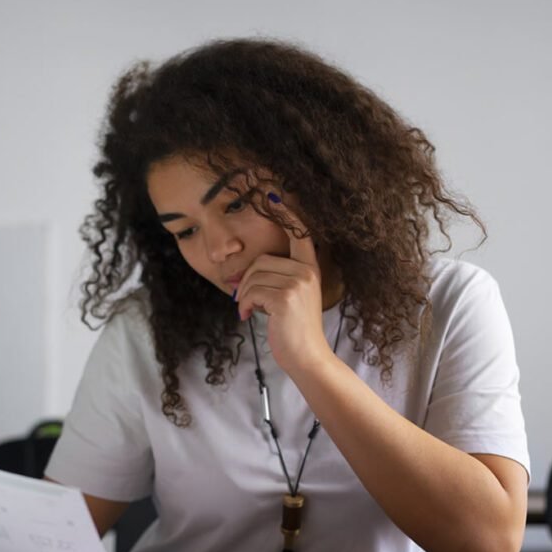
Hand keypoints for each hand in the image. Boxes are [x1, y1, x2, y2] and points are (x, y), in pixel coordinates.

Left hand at [234, 196, 329, 372]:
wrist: (308, 357)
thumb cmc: (295, 330)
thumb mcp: (291, 299)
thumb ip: (276, 280)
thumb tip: (242, 276)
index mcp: (310, 269)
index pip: (300, 234)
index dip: (287, 213)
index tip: (274, 193)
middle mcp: (306, 272)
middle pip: (261, 261)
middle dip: (247, 281)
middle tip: (246, 302)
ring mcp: (297, 283)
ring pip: (253, 277)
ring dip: (243, 296)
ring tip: (248, 311)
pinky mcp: (285, 297)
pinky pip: (251, 292)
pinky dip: (243, 305)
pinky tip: (247, 317)